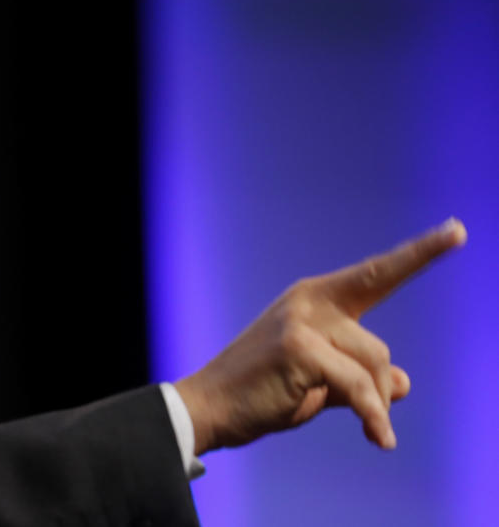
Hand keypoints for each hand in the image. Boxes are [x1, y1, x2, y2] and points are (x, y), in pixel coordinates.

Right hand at [175, 218, 466, 455]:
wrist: (210, 408)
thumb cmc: (262, 394)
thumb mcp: (319, 382)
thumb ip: (359, 376)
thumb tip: (404, 383)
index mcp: (314, 298)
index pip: (376, 274)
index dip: (419, 254)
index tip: (458, 230)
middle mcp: (309, 300)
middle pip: (376, 347)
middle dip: (378, 390)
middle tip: (373, 421)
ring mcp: (302, 321)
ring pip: (372, 367)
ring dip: (372, 406)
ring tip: (365, 429)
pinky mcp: (298, 347)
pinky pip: (359, 387)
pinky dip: (371, 416)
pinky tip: (377, 438)